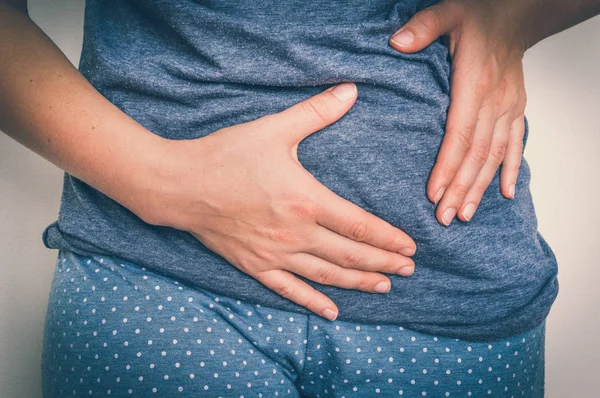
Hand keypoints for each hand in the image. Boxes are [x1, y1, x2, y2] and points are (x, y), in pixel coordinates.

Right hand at [142, 83, 416, 320]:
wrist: (179, 185)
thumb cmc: (226, 155)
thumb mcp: (274, 129)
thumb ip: (316, 113)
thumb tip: (351, 90)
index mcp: (305, 201)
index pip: (359, 226)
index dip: (388, 239)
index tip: (411, 247)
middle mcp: (295, 233)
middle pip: (349, 255)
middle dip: (383, 263)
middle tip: (410, 271)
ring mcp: (275, 254)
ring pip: (326, 276)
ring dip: (358, 283)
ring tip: (384, 287)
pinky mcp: (255, 265)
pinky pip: (289, 290)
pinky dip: (313, 302)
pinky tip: (332, 313)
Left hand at [389, 0, 528, 224]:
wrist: (514, 14)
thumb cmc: (478, 16)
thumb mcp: (447, 12)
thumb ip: (422, 27)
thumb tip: (397, 43)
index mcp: (475, 83)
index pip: (459, 134)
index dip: (447, 166)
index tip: (434, 193)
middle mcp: (495, 100)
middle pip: (477, 153)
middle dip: (460, 188)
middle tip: (444, 217)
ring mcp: (509, 107)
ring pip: (496, 155)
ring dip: (481, 187)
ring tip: (465, 214)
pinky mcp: (516, 109)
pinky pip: (516, 144)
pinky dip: (510, 170)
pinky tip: (504, 194)